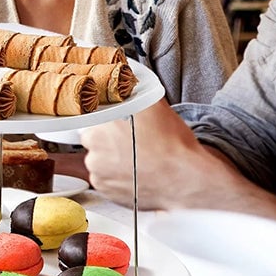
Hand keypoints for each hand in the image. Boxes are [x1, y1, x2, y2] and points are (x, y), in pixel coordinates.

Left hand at [80, 99, 200, 207]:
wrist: (186, 180)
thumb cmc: (171, 145)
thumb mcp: (152, 106)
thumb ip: (131, 94)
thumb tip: (125, 82)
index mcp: (98, 129)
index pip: (90, 120)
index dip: (106, 122)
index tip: (117, 126)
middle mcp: (93, 154)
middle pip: (94, 142)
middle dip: (109, 140)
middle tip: (132, 141)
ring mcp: (98, 175)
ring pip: (99, 162)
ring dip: (112, 160)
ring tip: (137, 159)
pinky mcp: (106, 192)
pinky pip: (106, 180)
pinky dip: (116, 177)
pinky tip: (135, 172)